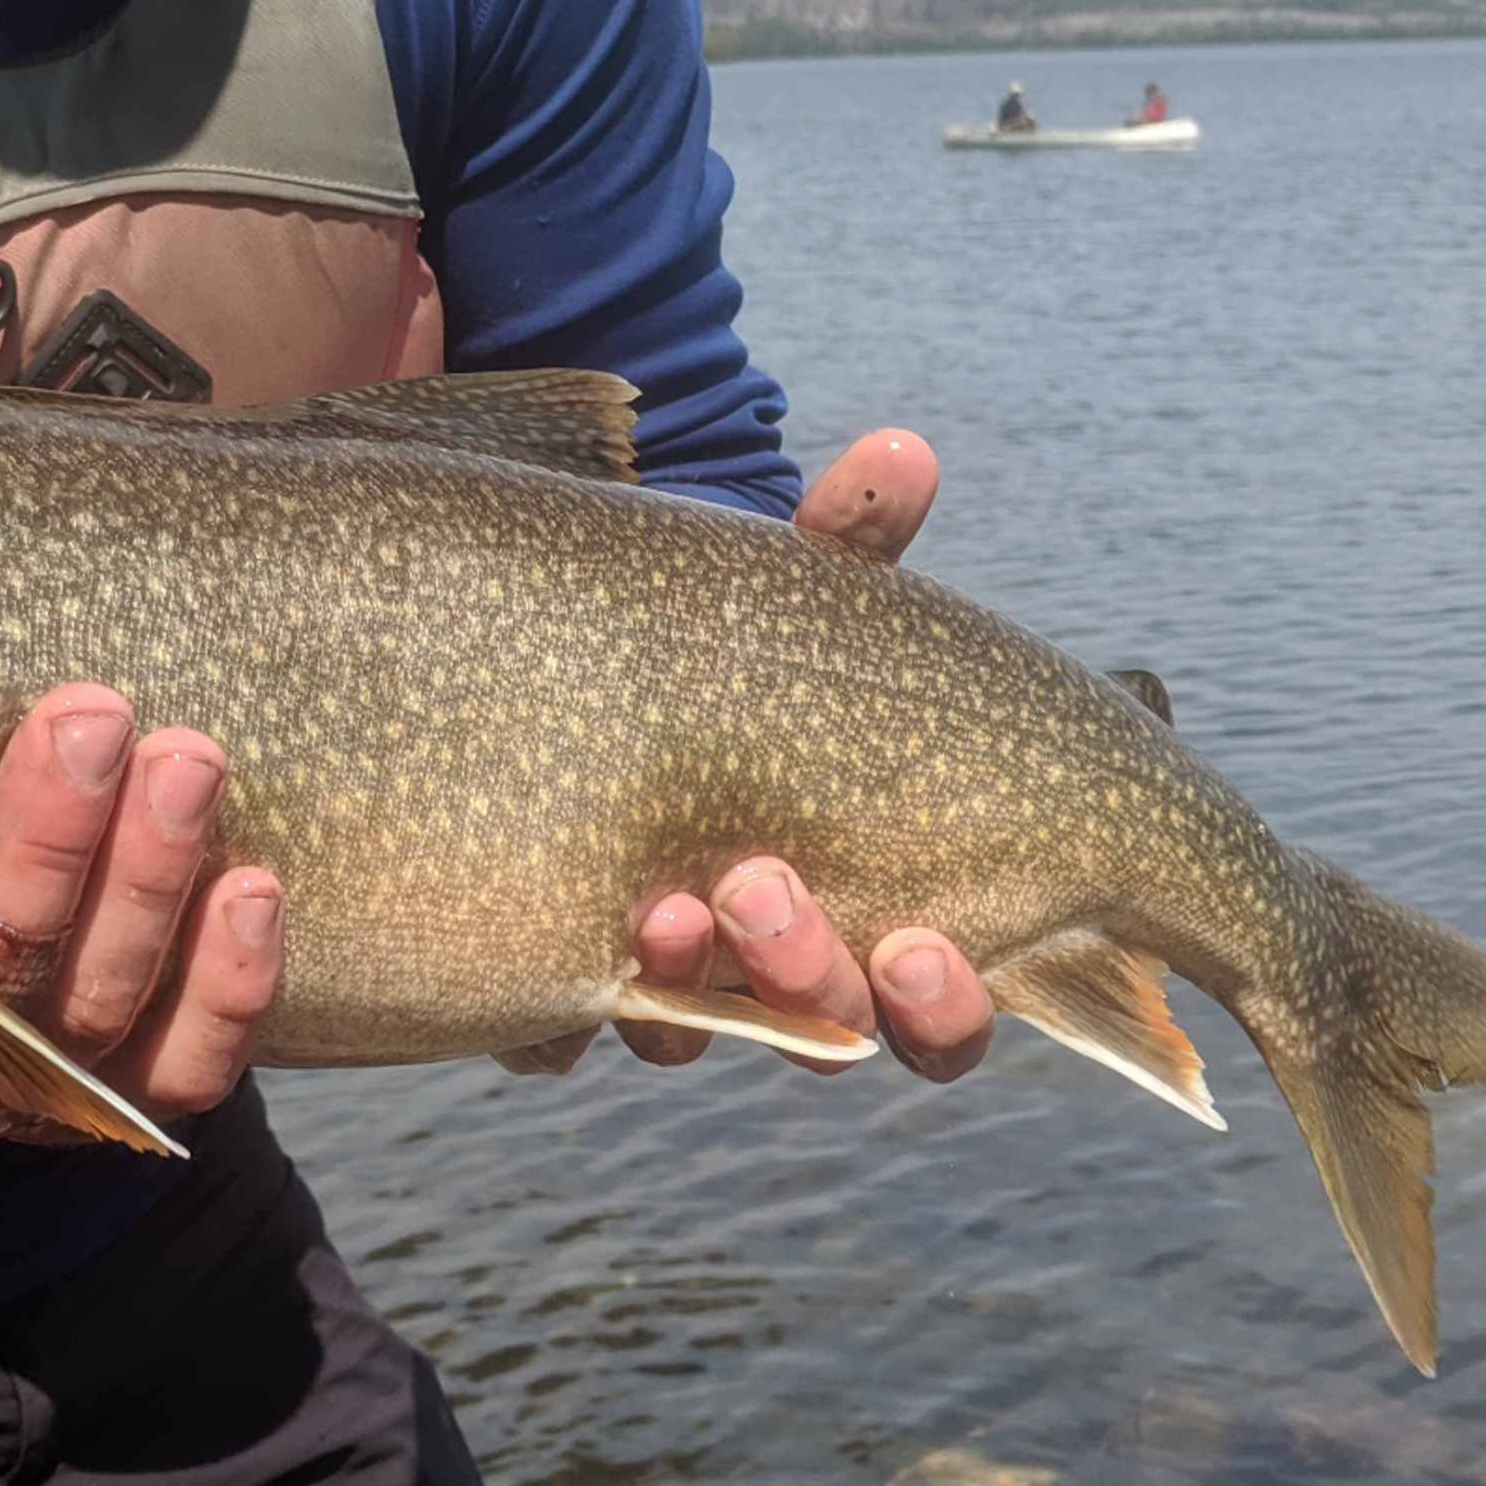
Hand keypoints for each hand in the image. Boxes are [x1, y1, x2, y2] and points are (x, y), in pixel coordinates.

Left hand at [618, 429, 998, 1082]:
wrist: (602, 668)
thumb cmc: (748, 650)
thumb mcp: (796, 599)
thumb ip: (851, 544)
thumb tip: (901, 450)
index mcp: (883, 912)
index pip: (937, 1014)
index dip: (939, 1001)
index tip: (919, 940)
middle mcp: (784, 973)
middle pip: (823, 1035)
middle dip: (802, 975)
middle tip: (761, 886)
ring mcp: (672, 982)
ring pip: (691, 1035)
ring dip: (687, 987)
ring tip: (661, 903)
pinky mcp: (562, 974)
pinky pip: (560, 1029)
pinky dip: (557, 1010)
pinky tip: (547, 963)